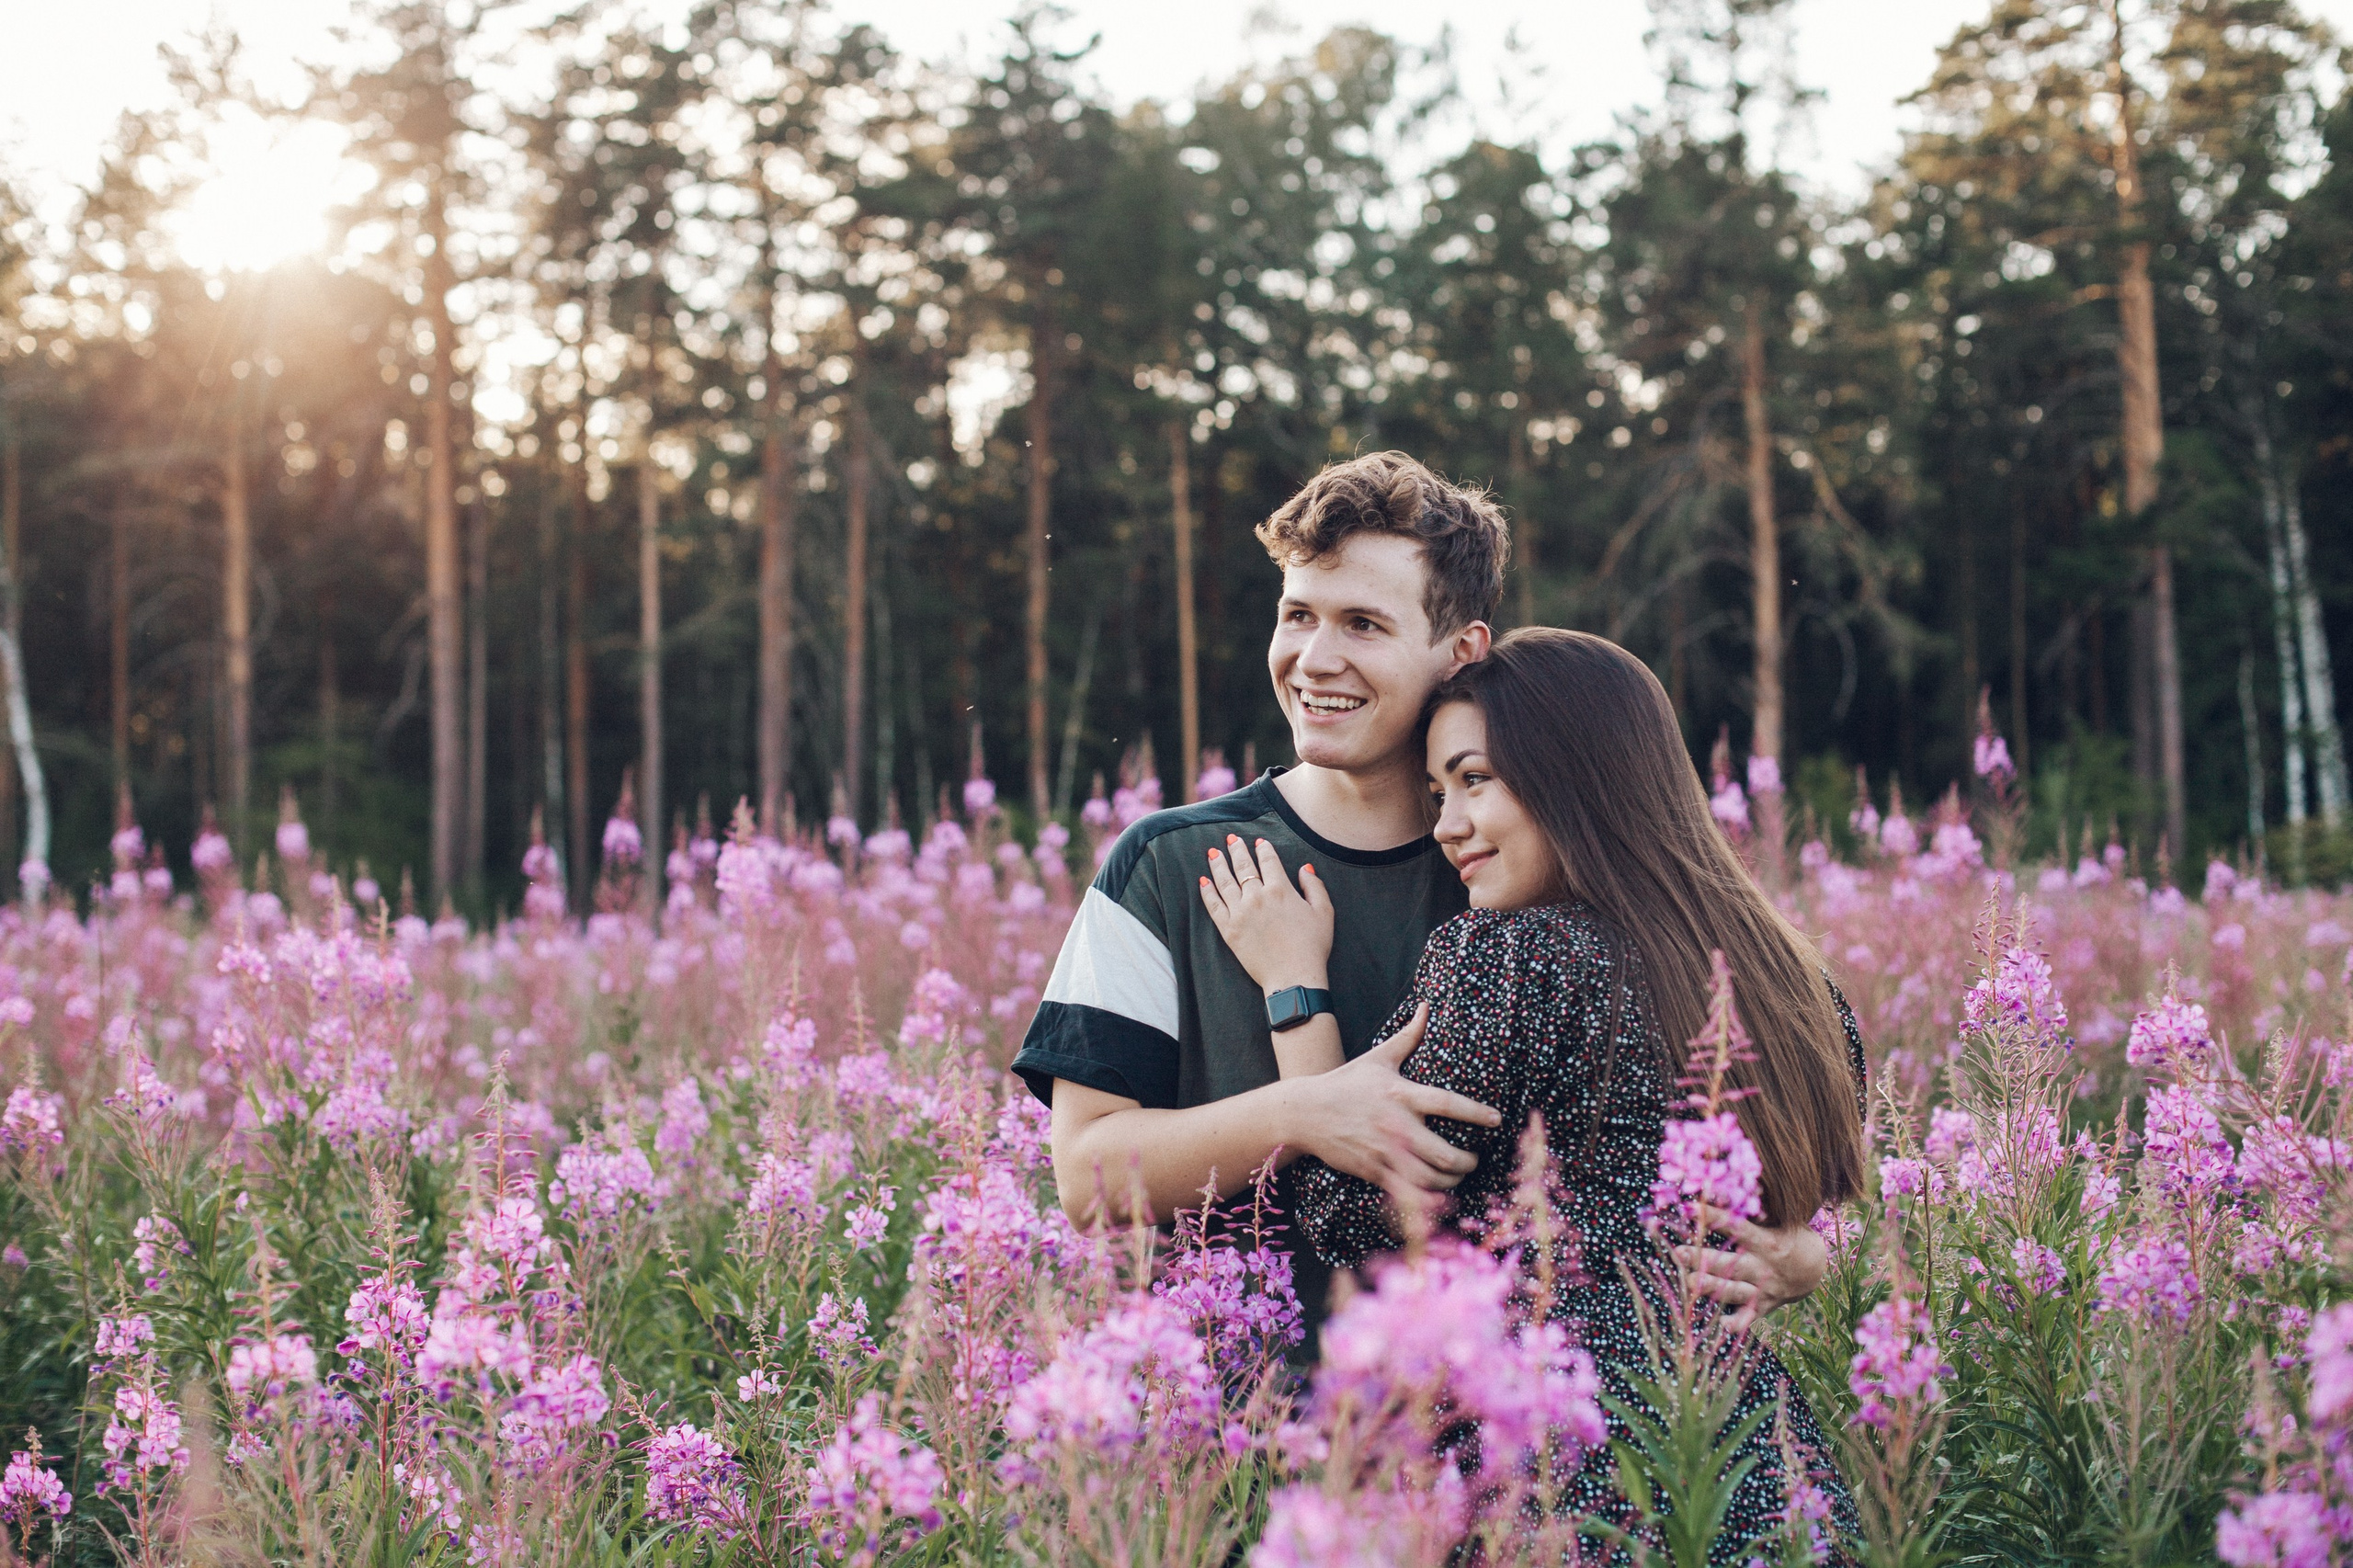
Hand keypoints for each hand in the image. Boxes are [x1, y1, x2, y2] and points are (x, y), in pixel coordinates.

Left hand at [1198, 835, 1333, 992]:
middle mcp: (1257, 897)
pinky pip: (1213, 906)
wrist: (1293, 977)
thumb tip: (1304, 867)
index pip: (1268, 861)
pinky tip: (1203, 881)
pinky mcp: (1229, 930)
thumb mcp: (1324, 912)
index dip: (1263, 849)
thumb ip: (1314, 886)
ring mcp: (1240, 913)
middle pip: (1243, 866)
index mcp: (1280, 890)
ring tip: (1213, 853)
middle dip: (1236, 850)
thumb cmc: (1312, 947)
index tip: (1259, 842)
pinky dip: (1207, 892)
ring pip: (1224, 882)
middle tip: (1231, 839)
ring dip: (1218, 865)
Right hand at [1287, 1005, 1501, 1194]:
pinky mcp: (1372, 1170)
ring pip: (1428, 1177)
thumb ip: (1408, 1036)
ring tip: (1459, 1176)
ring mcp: (1383, 1151)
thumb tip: (1427, 1006)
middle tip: (1476, 1159)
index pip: (1446, 1103)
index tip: (1497, 1120)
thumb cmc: (1346, 1082)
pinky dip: (1427, 1198)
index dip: (1475, 1113)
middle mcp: (1395, 1125)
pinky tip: (1438, 1196)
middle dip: (1468, 1162)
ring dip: (1452, 1182)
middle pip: (1444, 1153)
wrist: (1304, 1113)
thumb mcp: (1378, 1057)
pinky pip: (1406, 1192)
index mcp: (1400, 1094)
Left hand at [1675, 1216, 1830, 1332]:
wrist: (1814, 1269)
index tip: (1689, 1208)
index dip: (1713, 1217)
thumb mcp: (1781, 1219)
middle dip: (1703, 1259)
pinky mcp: (1762, 1307)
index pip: (1736, 1227)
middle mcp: (1762, 1267)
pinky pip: (1747, 1317)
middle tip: (1678, 1253)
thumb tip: (1727, 1186)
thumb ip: (1757, 1209)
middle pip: (1729, 1263)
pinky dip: (1735, 1323)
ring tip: (1687, 1282)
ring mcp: (1762, 1290)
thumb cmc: (1789, 1235)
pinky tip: (1720, 1326)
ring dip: (1710, 1287)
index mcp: (1766, 1241)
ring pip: (1732, 1290)